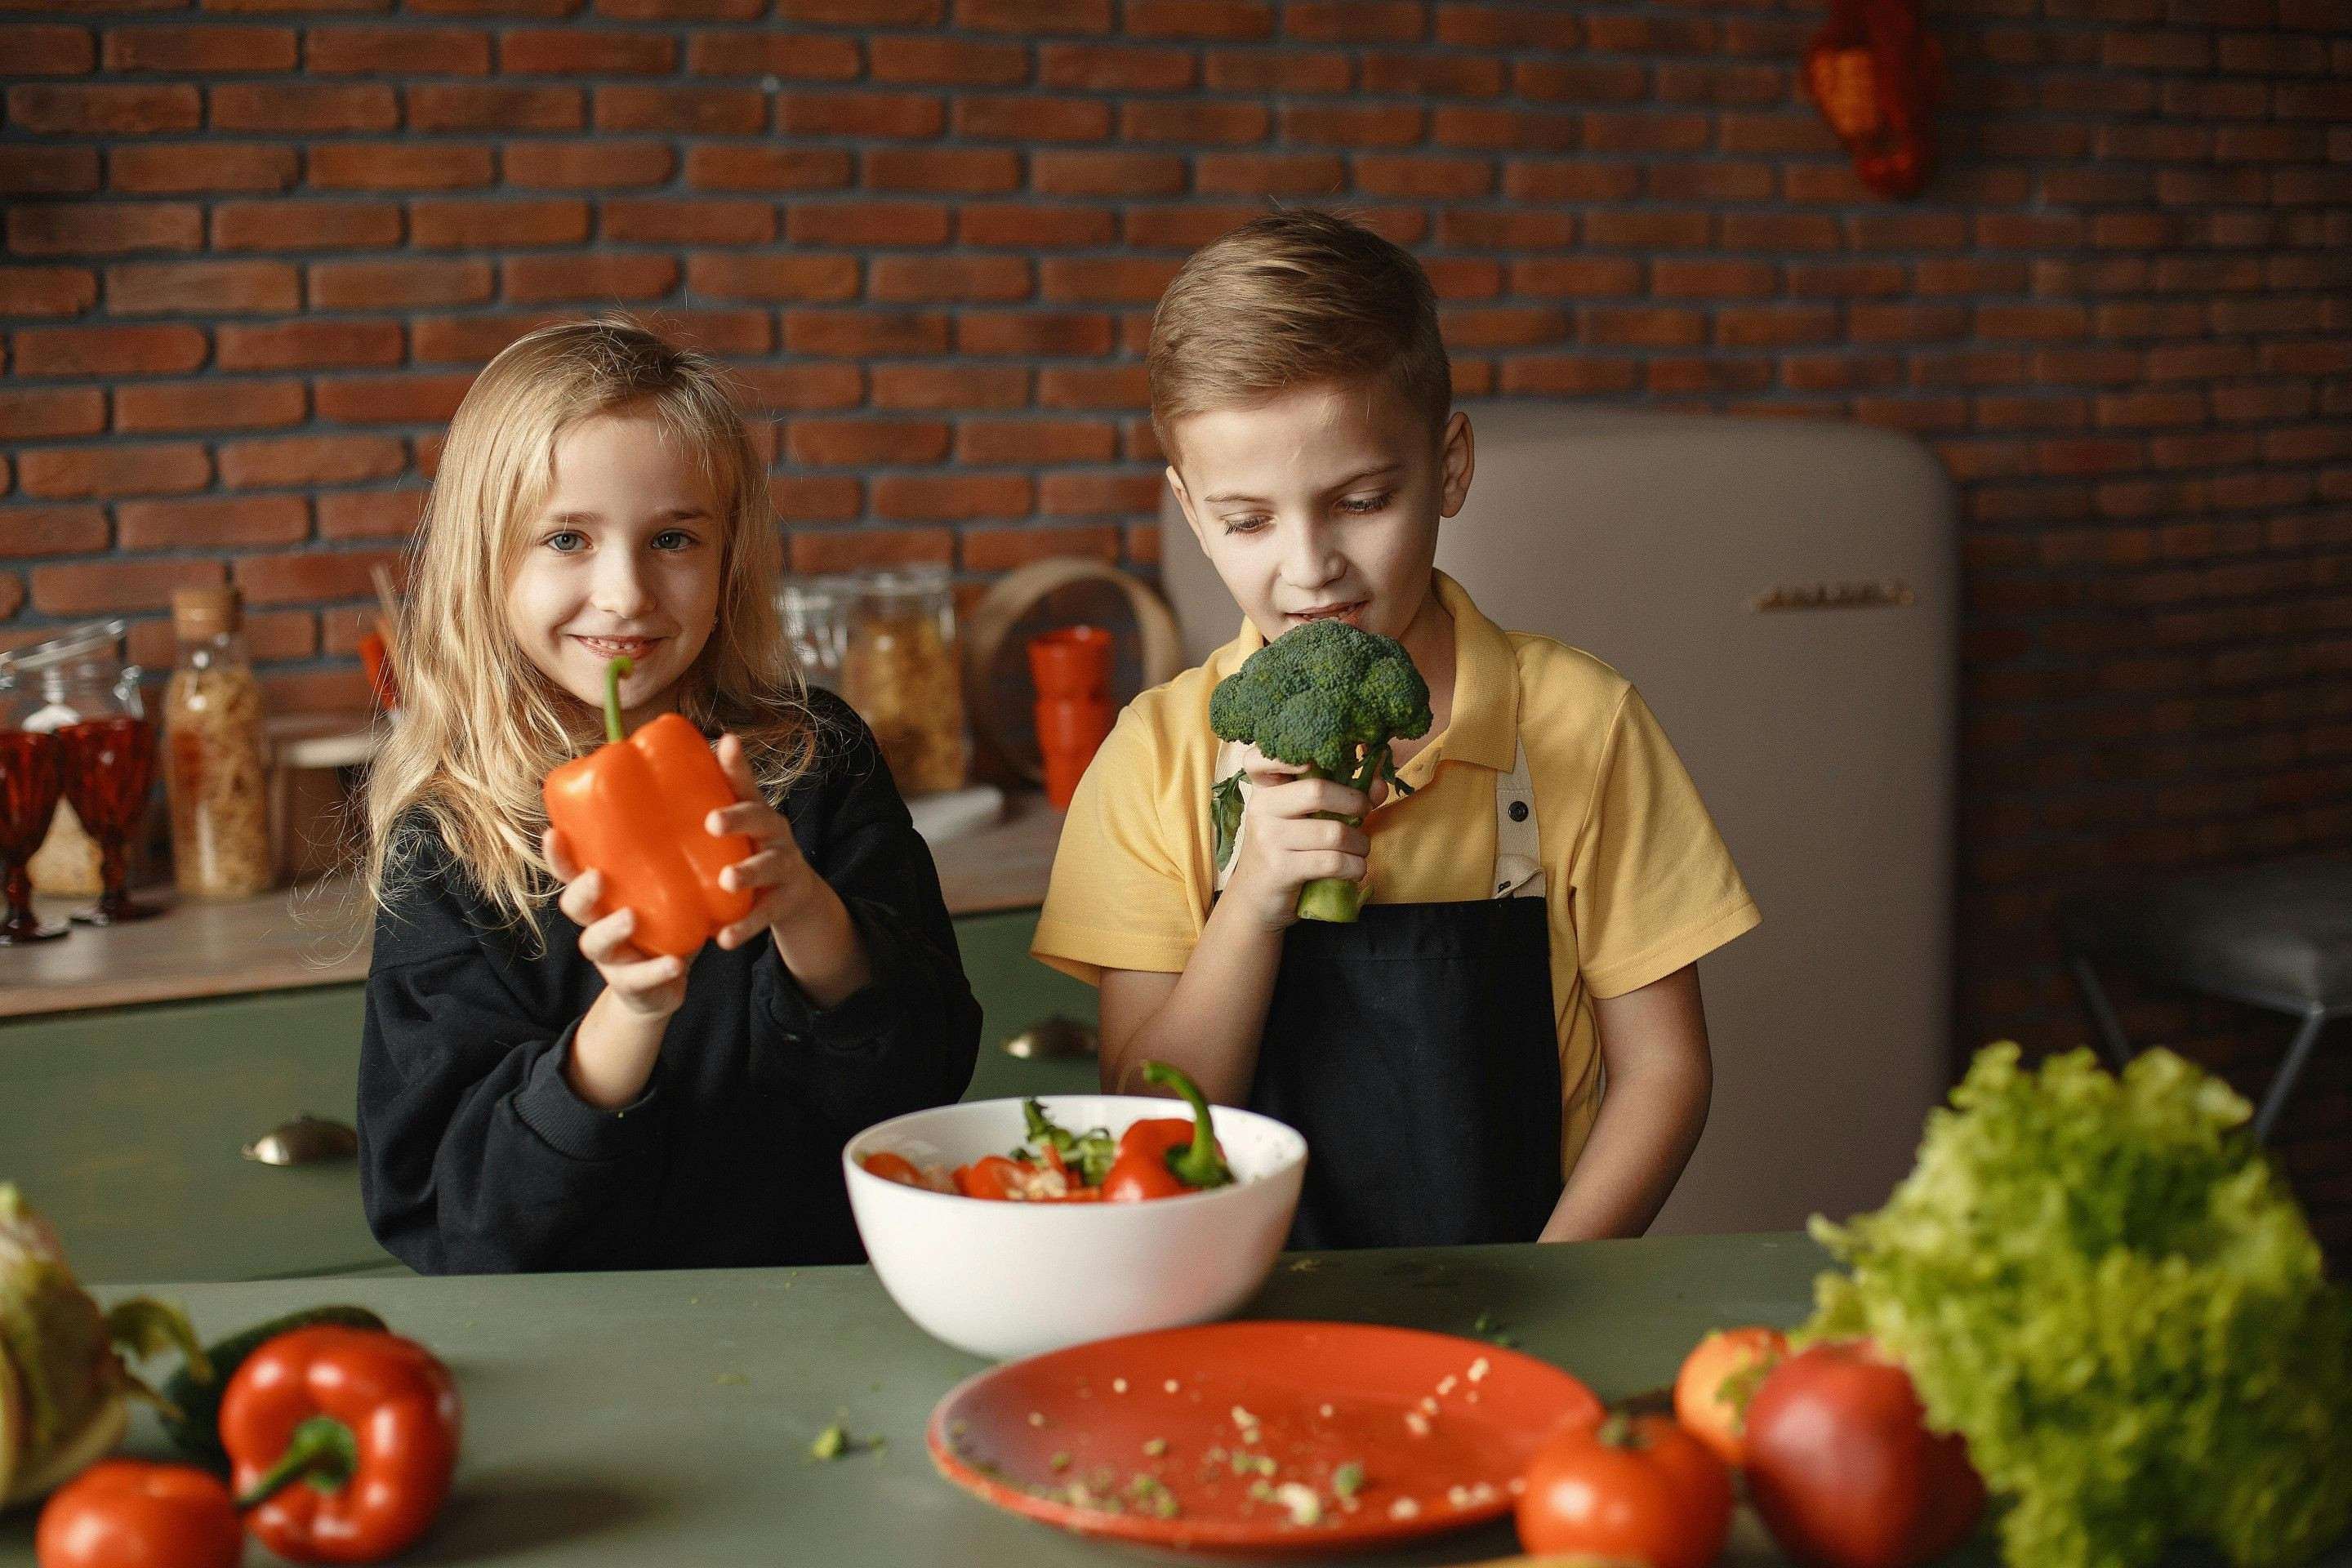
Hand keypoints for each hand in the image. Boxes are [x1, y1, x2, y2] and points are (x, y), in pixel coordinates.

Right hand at [543, 825, 687, 1018]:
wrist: (665, 985)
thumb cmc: (666, 919)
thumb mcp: (669, 883)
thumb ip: (676, 847)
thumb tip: (704, 777)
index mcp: (602, 895)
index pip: (571, 871)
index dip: (557, 855)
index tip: (553, 832)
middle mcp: (597, 923)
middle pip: (574, 905)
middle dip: (581, 891)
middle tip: (599, 877)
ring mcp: (611, 956)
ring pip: (595, 943)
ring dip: (611, 930)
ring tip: (631, 917)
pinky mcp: (632, 984)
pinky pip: (639, 979)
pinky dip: (655, 972)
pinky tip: (675, 964)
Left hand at [704, 733, 819, 951]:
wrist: (793, 894)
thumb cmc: (748, 850)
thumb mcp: (733, 825)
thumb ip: (702, 803)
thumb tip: (647, 778)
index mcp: (756, 812)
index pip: (746, 783)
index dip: (737, 764)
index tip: (726, 743)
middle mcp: (774, 833)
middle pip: (763, 819)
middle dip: (739, 819)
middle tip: (713, 822)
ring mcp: (784, 867)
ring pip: (769, 866)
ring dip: (748, 873)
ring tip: (726, 881)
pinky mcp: (785, 901)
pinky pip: (766, 915)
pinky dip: (746, 927)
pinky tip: (725, 939)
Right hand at [1221, 752, 1381, 931]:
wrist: (1257, 900)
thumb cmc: (1287, 852)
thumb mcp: (1304, 820)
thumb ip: (1340, 797)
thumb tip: (1379, 784)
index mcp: (1265, 789)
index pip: (1258, 758)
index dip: (1286, 754)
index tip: (1314, 761)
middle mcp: (1261, 808)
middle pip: (1318, 791)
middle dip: (1355, 802)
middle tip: (1364, 813)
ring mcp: (1268, 839)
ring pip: (1333, 832)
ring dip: (1360, 843)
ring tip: (1360, 850)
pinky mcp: (1280, 869)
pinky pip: (1333, 862)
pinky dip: (1355, 867)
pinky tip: (1354, 870)